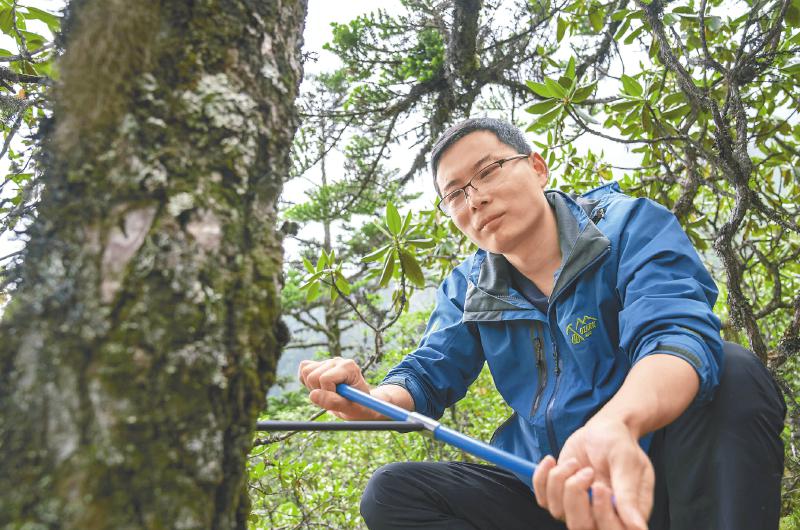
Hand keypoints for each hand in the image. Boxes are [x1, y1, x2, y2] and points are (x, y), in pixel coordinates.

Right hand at [297, 357, 379, 419]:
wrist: (358, 404)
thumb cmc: (357, 406)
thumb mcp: (349, 408)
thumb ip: (333, 402)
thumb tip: (312, 395)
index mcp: (348, 367)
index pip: (325, 379)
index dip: (328, 393)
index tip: (339, 399)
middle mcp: (337, 361)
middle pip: (312, 376)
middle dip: (319, 391)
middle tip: (333, 397)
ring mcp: (328, 362)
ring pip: (306, 371)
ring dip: (313, 387)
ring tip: (328, 393)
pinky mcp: (319, 365)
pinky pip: (303, 370)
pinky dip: (307, 383)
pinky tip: (320, 389)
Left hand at [532, 419, 653, 529]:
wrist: (603, 429)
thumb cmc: (620, 444)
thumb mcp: (627, 463)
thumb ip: (628, 495)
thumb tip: (638, 528)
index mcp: (626, 513)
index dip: (602, 515)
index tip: (599, 486)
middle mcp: (601, 515)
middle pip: (580, 526)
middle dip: (576, 495)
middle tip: (587, 470)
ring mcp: (579, 507)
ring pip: (558, 512)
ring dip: (561, 481)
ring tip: (575, 462)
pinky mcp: (560, 496)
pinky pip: (542, 499)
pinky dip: (542, 478)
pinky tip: (552, 461)